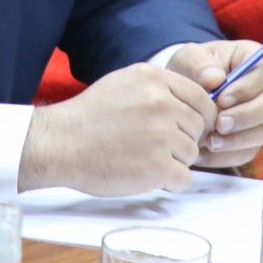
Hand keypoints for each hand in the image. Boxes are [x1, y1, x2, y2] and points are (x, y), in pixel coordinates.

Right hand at [19, 61, 214, 195]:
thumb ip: (160, 88)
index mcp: (154, 79)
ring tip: (144, 158)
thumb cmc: (90, 117)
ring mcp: (160, 135)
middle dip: (183, 140)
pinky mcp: (157, 166)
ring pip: (192, 154)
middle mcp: (161, 103)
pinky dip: (169, 182)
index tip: (187, 128)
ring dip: (174, 161)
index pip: (202, 98)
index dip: (199, 117)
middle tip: (156, 146)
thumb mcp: (124, 84)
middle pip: (198, 127)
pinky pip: (184, 179)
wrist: (60, 144)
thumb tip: (194, 103)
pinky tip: (147, 175)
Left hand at [165, 41, 262, 167]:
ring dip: (239, 140)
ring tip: (210, 141)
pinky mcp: (252, 139)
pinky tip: (205, 153)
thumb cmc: (190, 69)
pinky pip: (249, 151)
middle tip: (219, 124)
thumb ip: (200, 64)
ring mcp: (262, 115)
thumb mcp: (189, 58)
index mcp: (253, 60)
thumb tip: (215, 79)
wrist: (183, 92)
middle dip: (246, 117)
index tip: (222, 99)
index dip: (246, 88)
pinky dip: (228, 156)